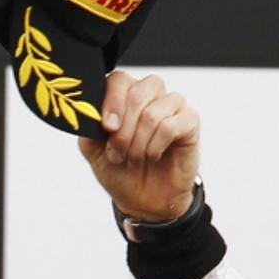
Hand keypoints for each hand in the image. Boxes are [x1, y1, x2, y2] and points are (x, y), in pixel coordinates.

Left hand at [77, 71, 199, 222]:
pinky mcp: (190, 121)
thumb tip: (89, 111)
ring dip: (137, 142)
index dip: (112, 102)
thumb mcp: (91, 148)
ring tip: (133, 159)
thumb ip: (88, 125)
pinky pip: (170, 125)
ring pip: (153, 112)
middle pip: (137, 92)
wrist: (142, 199)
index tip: (107, 128)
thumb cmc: (118, 170)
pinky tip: (152, 156)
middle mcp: (150, 95)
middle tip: (117, 153)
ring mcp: (172, 106)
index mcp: (124, 95)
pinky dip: (155, 146)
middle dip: (123, 130)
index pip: (119, 80)